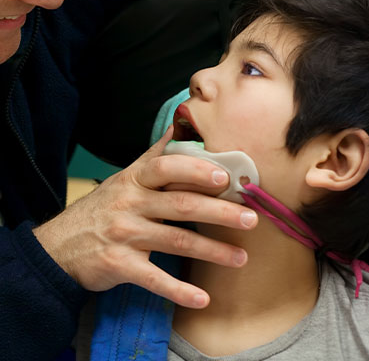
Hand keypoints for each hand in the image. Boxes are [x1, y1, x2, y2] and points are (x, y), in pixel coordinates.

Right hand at [33, 126, 257, 307]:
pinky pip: (153, 279)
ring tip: (240, 258)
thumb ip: (154, 156)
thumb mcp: (125, 177)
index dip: (197, 171)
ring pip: (176, 241)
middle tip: (250, 220)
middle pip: (181, 204)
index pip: (168, 168)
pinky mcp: (119, 265)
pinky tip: (203, 298)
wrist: (58, 246)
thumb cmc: (103, 208)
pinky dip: (179, 291)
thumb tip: (178, 128)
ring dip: (212, 252)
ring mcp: (124, 234)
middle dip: (219, 212)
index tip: (226, 178)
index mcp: (135, 179)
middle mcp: (131, 203)